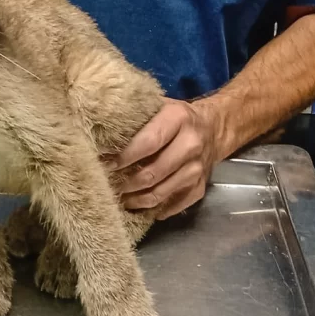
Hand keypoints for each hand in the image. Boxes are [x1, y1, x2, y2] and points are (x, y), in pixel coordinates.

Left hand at [113, 98, 219, 219]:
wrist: (214, 128)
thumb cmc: (176, 117)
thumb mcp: (160, 106)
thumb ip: (137, 116)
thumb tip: (100, 129)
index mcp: (178, 119)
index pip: (148, 143)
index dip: (125, 157)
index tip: (106, 165)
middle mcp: (191, 144)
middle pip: (153, 172)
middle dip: (127, 183)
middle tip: (109, 186)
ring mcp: (197, 169)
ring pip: (161, 193)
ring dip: (137, 200)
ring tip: (120, 199)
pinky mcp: (200, 187)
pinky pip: (175, 205)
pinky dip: (156, 209)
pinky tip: (141, 207)